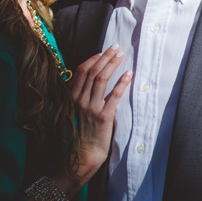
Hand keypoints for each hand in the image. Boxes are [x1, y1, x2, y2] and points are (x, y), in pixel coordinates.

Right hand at [69, 44, 131, 172]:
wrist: (86, 153)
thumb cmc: (83, 132)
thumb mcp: (77, 110)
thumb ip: (82, 95)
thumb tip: (93, 79)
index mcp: (72, 97)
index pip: (81, 71)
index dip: (92, 59)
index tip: (102, 52)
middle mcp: (80, 100)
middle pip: (93, 72)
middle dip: (105, 57)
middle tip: (116, 47)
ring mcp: (91, 108)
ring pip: (101, 79)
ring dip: (113, 65)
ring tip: (122, 56)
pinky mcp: (103, 116)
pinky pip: (114, 95)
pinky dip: (122, 83)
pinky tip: (129, 74)